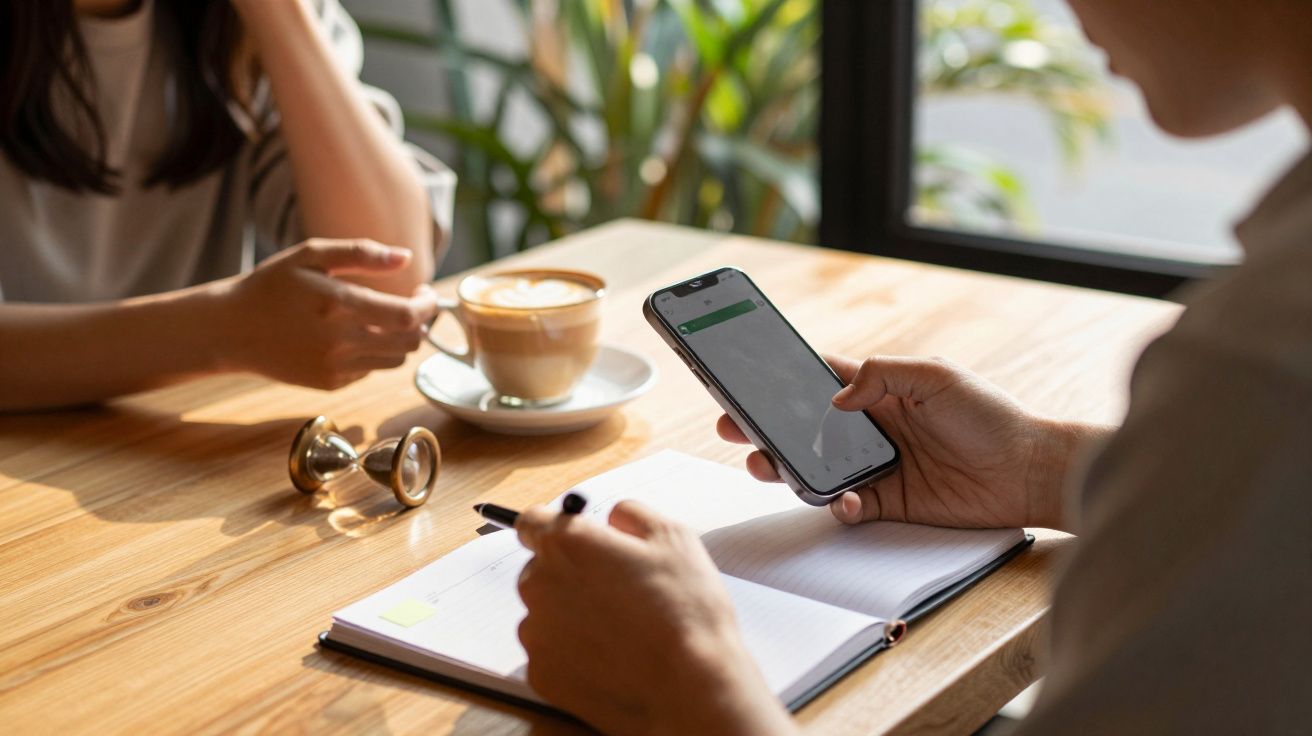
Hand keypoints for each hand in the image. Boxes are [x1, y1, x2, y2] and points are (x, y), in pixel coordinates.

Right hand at [214, 239, 435, 389]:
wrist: (229, 329)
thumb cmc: (271, 286)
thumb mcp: (310, 255)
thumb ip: (361, 253)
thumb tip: (406, 257)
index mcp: (338, 305)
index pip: (407, 316)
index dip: (426, 306)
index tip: (425, 293)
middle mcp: (340, 341)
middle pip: (409, 342)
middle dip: (419, 323)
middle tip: (412, 305)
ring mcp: (335, 367)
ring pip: (395, 360)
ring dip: (400, 340)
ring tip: (384, 320)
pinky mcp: (330, 384)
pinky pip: (370, 371)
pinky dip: (374, 354)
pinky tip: (354, 336)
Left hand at [515, 502, 795, 735]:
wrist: (688, 686)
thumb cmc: (684, 609)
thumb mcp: (673, 537)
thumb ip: (631, 514)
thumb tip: (613, 518)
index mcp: (567, 543)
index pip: (532, 522)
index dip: (555, 527)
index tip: (572, 540)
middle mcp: (539, 583)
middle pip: (539, 569)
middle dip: (569, 573)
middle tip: (613, 589)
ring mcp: (536, 632)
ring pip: (543, 612)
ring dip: (569, 614)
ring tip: (618, 628)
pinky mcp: (541, 673)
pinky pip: (550, 652)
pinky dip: (572, 652)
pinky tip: (610, 656)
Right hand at [718, 355, 1091, 530]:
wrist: (1027, 471)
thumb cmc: (990, 416)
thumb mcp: (937, 376)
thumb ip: (882, 375)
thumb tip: (836, 397)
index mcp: (877, 390)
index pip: (816, 379)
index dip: (778, 379)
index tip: (742, 379)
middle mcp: (868, 428)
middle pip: (800, 427)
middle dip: (761, 427)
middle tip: (732, 427)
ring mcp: (874, 466)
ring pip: (812, 468)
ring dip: (783, 468)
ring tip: (764, 465)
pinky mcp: (886, 502)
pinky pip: (844, 505)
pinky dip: (835, 505)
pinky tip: (842, 500)